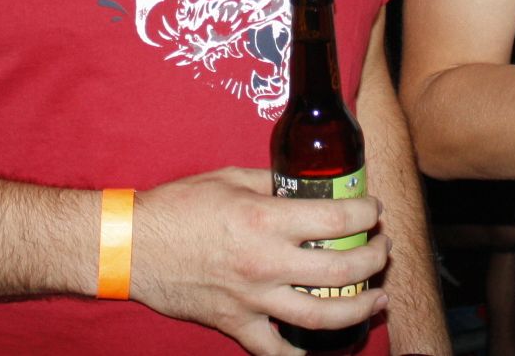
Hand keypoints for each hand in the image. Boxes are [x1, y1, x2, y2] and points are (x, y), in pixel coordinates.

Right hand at [127, 167, 390, 354]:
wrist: (132, 245)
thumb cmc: (177, 206)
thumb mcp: (230, 177)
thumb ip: (272, 183)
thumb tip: (304, 185)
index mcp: (267, 220)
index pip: (337, 220)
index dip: (365, 214)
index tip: (373, 209)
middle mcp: (267, 263)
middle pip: (343, 270)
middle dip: (374, 258)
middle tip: (382, 247)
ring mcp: (253, 300)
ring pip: (322, 316)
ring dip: (360, 308)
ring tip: (378, 298)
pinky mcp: (235, 324)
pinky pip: (275, 351)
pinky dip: (299, 355)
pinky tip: (318, 347)